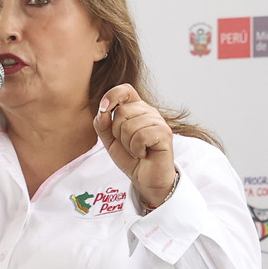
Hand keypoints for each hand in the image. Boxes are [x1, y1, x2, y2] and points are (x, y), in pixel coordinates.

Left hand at [93, 85, 178, 210]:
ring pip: (130, 125)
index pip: (125, 90)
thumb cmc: (130, 158)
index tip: (104, 109)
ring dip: (128, 144)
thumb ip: (102, 126)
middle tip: (127, 144)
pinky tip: (144, 153)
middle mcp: (148, 111)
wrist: (145, 178)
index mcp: (136, 109)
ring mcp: (158, 121)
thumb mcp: (109, 141)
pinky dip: (137, 149)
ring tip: (136, 150)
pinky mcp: (165, 133)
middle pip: (122, 111)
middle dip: (117, 132)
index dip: (112, 96)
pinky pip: (141, 136)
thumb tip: (102, 113)